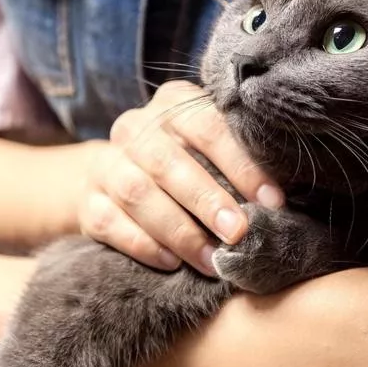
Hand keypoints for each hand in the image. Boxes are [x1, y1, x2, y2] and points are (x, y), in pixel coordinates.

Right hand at [79, 81, 282, 274]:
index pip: (209, 128)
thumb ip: (240, 162)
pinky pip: (110, 223)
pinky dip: (144, 245)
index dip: (243, 166)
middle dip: (208, 200)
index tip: (272, 201)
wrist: (118, 177)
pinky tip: (172, 262)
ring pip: (137, 193)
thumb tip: (279, 201)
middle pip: (169, 162)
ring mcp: (106, 164)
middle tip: (239, 233)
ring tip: (211, 259)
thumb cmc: (189, 164)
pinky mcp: (87, 201)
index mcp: (174, 104)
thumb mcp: (213, 151)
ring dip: (179, 231)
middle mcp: (135, 127)